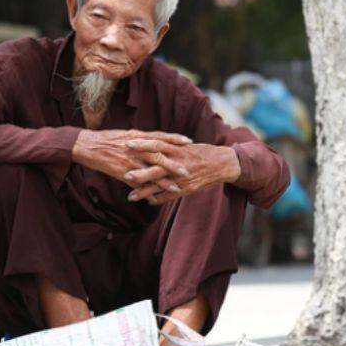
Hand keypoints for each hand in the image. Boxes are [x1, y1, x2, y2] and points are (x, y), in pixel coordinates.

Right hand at [71, 129, 191, 197]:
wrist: (87, 145)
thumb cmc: (107, 139)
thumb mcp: (127, 134)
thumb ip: (142, 138)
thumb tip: (155, 140)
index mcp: (138, 136)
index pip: (160, 136)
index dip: (174, 139)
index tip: (189, 141)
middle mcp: (135, 147)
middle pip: (159, 156)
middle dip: (174, 164)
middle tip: (187, 170)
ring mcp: (129, 160)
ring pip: (150, 171)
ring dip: (164, 181)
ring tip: (176, 188)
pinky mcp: (121, 172)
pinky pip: (137, 183)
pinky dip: (146, 191)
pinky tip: (155, 198)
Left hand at [125, 139, 240, 204]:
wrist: (222, 163)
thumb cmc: (201, 152)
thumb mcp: (184, 145)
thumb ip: (168, 146)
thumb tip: (149, 143)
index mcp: (177, 148)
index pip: (157, 144)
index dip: (142, 144)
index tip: (126, 143)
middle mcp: (179, 162)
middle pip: (157, 166)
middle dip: (140, 171)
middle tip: (123, 173)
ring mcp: (183, 176)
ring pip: (161, 184)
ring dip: (145, 191)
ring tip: (130, 197)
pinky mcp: (188, 188)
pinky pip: (171, 195)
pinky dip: (160, 199)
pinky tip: (148, 202)